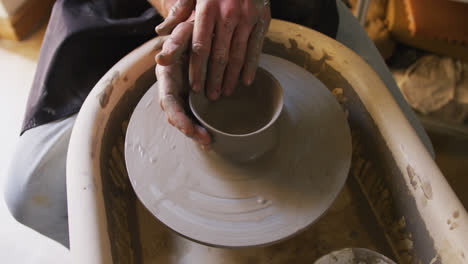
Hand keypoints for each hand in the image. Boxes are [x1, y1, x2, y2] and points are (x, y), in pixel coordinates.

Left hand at [155, 0, 270, 99]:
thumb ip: (179, 10)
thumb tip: (161, 31)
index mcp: (207, 8)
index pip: (200, 46)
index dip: (197, 69)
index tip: (195, 87)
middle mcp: (228, 14)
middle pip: (219, 55)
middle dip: (215, 79)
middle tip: (212, 97)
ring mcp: (247, 17)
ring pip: (238, 54)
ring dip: (232, 77)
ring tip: (226, 92)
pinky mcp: (262, 19)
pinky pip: (257, 48)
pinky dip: (251, 66)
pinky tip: (247, 81)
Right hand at [155, 21, 210, 146]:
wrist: (200, 30)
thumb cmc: (192, 30)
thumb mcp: (183, 32)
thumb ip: (173, 43)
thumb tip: (160, 59)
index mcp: (166, 75)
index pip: (168, 101)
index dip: (177, 117)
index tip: (188, 129)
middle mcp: (171, 86)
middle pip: (175, 114)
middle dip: (189, 130)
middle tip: (206, 140)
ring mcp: (182, 92)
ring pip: (184, 116)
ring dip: (195, 131)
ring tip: (209, 142)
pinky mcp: (193, 94)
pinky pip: (194, 112)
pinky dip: (202, 124)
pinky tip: (212, 133)